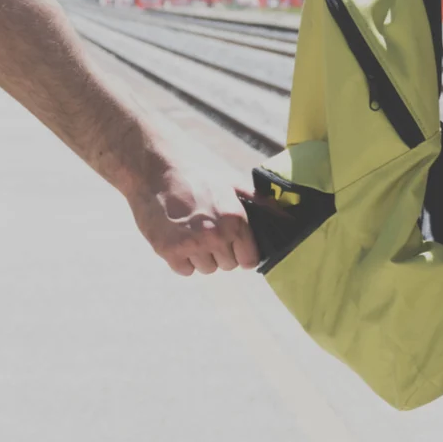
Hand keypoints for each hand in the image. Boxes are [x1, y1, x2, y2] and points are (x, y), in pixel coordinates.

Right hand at [128, 164, 258, 275]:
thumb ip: (259, 204)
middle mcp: (216, 235)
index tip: (232, 244)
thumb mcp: (231, 184)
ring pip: (206, 269)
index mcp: (235, 219)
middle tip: (206, 230)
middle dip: (220, 252)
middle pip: (228, 265)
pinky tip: (177, 236)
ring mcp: (192, 244)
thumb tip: (287, 219)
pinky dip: (181, 258)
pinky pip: (185, 270)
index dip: (242, 253)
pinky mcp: (169, 251)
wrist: (155, 171)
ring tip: (190, 230)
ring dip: (200, 255)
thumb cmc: (195, 176)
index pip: (249, 260)